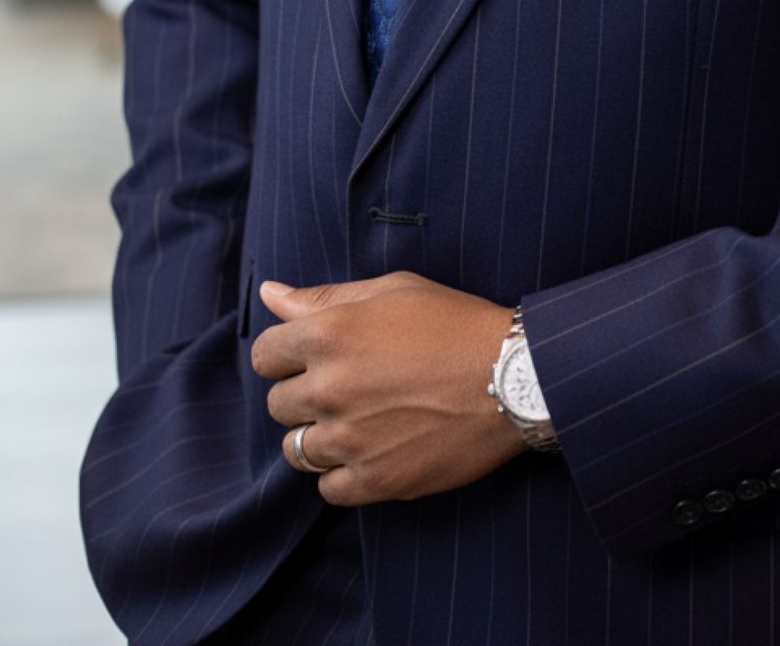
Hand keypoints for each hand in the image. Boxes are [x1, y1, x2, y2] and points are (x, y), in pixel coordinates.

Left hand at [252, 271, 525, 506]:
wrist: (513, 378)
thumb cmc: (455, 323)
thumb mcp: (393, 290)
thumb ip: (324, 296)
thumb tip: (270, 293)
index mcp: (329, 334)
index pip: (265, 355)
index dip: (286, 355)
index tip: (313, 357)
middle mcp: (330, 388)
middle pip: (278, 404)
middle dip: (304, 394)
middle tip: (348, 386)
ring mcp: (351, 440)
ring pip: (297, 450)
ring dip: (319, 435)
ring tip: (358, 421)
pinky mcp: (376, 480)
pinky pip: (328, 489)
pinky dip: (342, 474)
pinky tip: (370, 451)